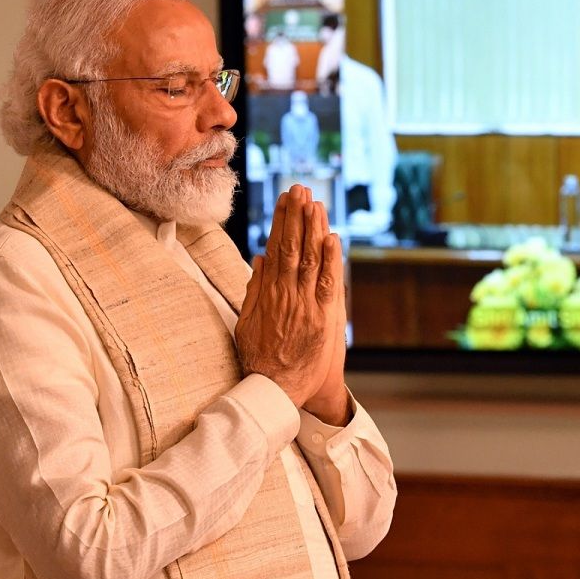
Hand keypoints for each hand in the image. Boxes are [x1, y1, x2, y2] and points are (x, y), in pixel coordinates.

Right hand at [235, 185, 350, 424]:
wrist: (274, 389)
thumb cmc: (261, 358)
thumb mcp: (248, 321)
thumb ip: (254, 289)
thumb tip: (259, 258)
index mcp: (268, 292)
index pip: (275, 247)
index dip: (282, 221)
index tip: (285, 199)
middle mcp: (285, 293)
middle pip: (291, 246)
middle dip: (296, 215)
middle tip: (299, 188)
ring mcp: (304, 304)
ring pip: (308, 259)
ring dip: (312, 229)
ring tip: (314, 202)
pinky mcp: (321, 318)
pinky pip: (326, 283)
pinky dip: (329, 260)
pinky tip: (331, 237)